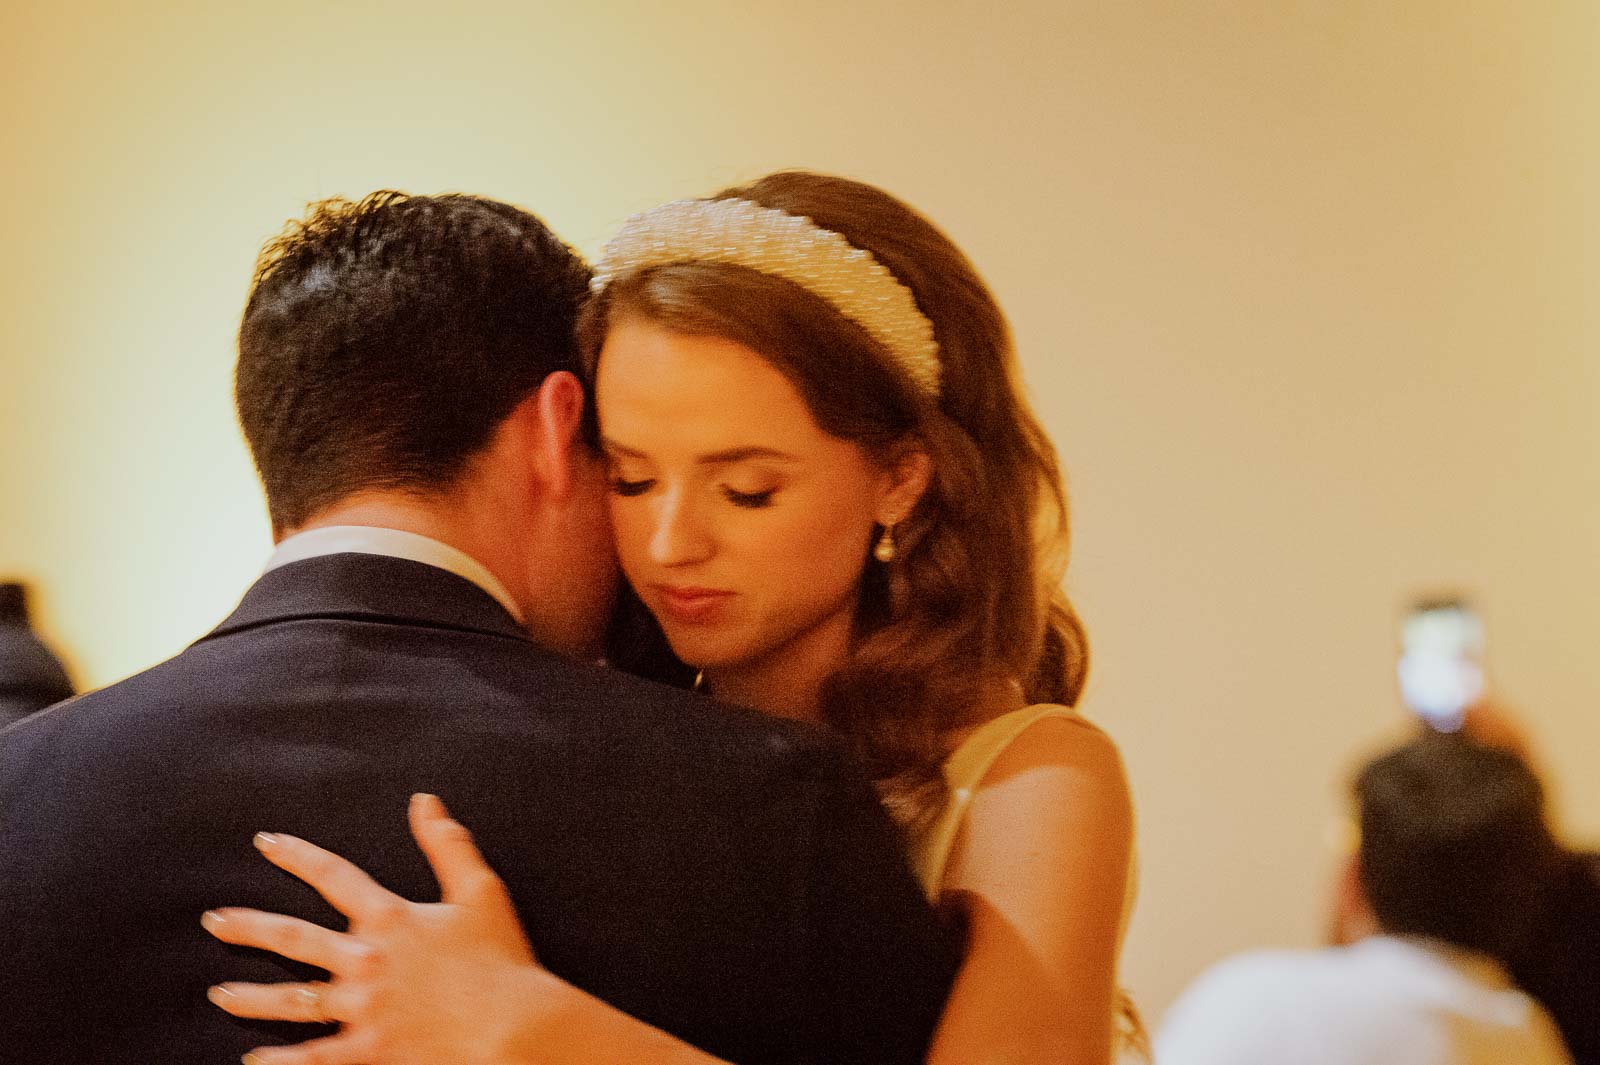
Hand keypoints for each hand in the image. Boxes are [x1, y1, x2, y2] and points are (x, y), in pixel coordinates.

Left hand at [203, 793, 567, 1064]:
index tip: (265, 844)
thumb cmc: (499, 958)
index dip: (296, 856)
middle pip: (295, 937)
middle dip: (251, 926)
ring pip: (293, 999)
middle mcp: (366, 960)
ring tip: (219, 994)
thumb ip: (448, 844)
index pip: (333, 875)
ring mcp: (363, 1007)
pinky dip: (283, 1062)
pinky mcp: (370, 1048)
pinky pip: (315, 1058)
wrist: (512, 1025)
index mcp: (390, 917)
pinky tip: (254, 1061)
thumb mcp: (479, 890)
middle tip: (216, 920)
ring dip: (252, 996)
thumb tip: (424, 801)